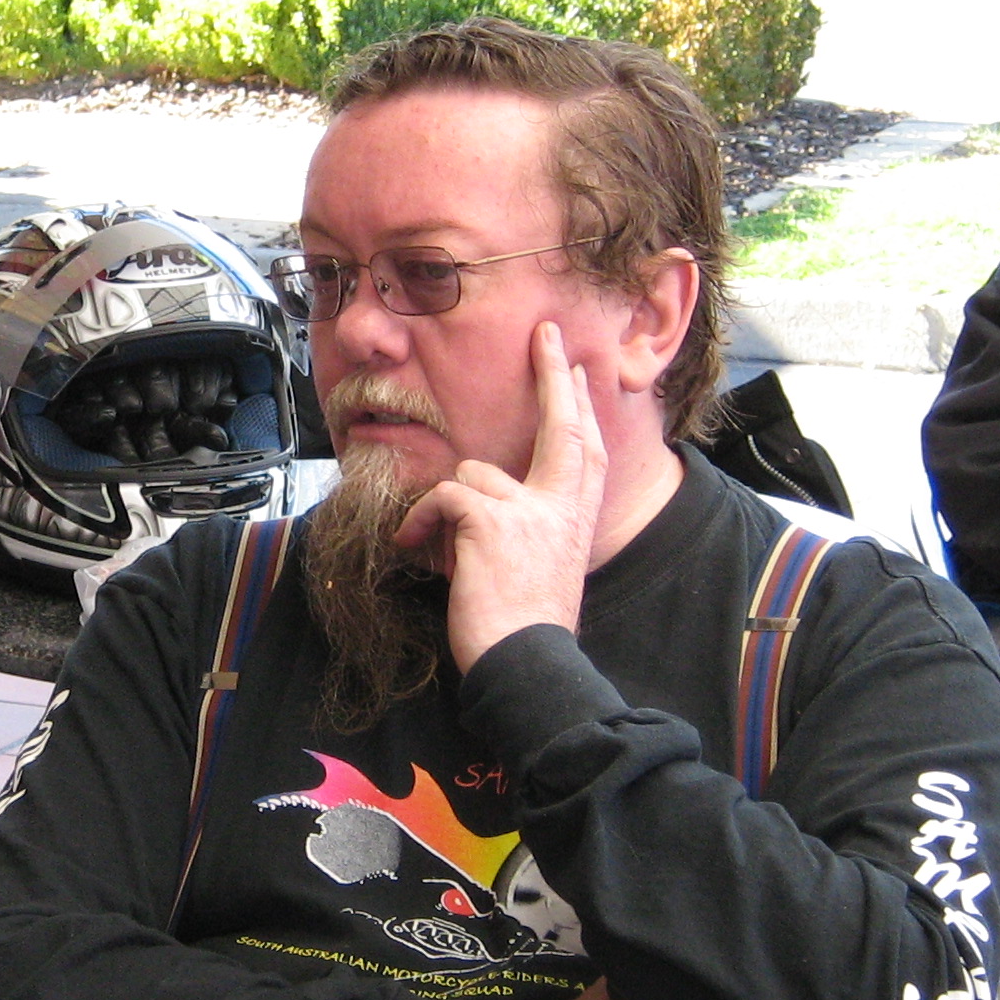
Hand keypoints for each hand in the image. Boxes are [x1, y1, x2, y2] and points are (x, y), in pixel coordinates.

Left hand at [394, 321, 606, 672]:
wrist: (527, 663)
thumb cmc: (526, 629)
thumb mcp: (540, 568)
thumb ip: (528, 528)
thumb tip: (488, 507)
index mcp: (576, 519)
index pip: (585, 450)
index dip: (581, 408)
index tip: (577, 372)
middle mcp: (562, 508)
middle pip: (565, 427)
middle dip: (554, 377)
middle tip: (545, 336)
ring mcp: (530, 510)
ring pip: (473, 473)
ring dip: (446, 507)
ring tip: (439, 548)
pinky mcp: (491, 520)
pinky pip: (442, 495)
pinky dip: (419, 520)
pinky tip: (413, 546)